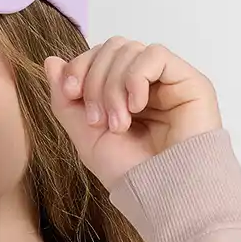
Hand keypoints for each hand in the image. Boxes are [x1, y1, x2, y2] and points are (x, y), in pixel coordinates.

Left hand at [44, 40, 221, 190]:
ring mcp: (168, 81)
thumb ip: (66, 101)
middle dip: (95, 80)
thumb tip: (51, 62)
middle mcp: (147, 83)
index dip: (80, 66)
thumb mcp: (86, 137)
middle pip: (111, 47)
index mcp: (123, 94)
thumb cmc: (130, 173)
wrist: (163, 194)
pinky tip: (137, 107)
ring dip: (113, 86)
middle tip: (98, 120)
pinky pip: (154, 55)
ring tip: (119, 123)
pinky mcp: (189, 81)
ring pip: (129, 50)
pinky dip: (136, 78)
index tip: (71, 93)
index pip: (99, 56)